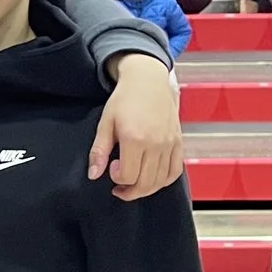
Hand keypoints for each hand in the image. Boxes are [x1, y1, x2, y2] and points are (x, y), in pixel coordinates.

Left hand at [91, 54, 183, 199]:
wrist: (148, 81)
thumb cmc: (125, 99)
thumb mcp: (105, 123)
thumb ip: (99, 151)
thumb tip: (93, 174)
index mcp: (135, 139)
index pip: (128, 176)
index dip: (117, 180)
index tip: (112, 169)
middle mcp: (156, 144)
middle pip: (146, 183)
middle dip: (130, 191)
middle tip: (119, 188)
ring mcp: (170, 144)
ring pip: (161, 180)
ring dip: (146, 189)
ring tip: (134, 184)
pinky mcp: (178, 142)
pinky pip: (175, 171)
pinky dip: (165, 181)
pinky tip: (153, 179)